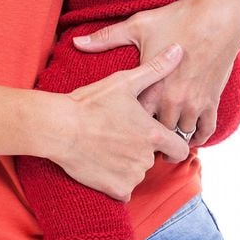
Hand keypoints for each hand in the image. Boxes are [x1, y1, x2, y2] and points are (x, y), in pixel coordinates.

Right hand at [54, 44, 188, 198]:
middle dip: (141, 150)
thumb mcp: (124, 82)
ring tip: (106, 146)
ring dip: (128, 165)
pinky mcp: (115, 190)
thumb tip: (179, 49)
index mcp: (153, 134)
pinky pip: (124, 190)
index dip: (172, 143)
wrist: (59, 128)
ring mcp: (131, 176)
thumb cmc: (91, 103)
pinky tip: (101, 163)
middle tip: (119, 135)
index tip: (160, 140)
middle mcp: (146, 158)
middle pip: (154, 159)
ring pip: (137, 173)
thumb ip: (155, 69)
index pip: (180, 148)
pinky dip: (116, 181)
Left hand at [73, 0, 239, 146]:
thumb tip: (77, 42)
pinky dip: (197, 137)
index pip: (134, 120)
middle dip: (148, 137)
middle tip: (137, 140)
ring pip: (181, 135)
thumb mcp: (138, 26)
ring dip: (172, 138)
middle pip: (157, 133)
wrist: (219, 18)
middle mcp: (173, 100)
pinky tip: (189, 135)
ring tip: (161, 141)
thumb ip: (106, 38)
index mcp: (152, 86)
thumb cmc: (178, 19)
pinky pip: (206, 131)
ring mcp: (195, 103)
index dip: (125, 126)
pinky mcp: (212, 101)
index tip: (117, 127)